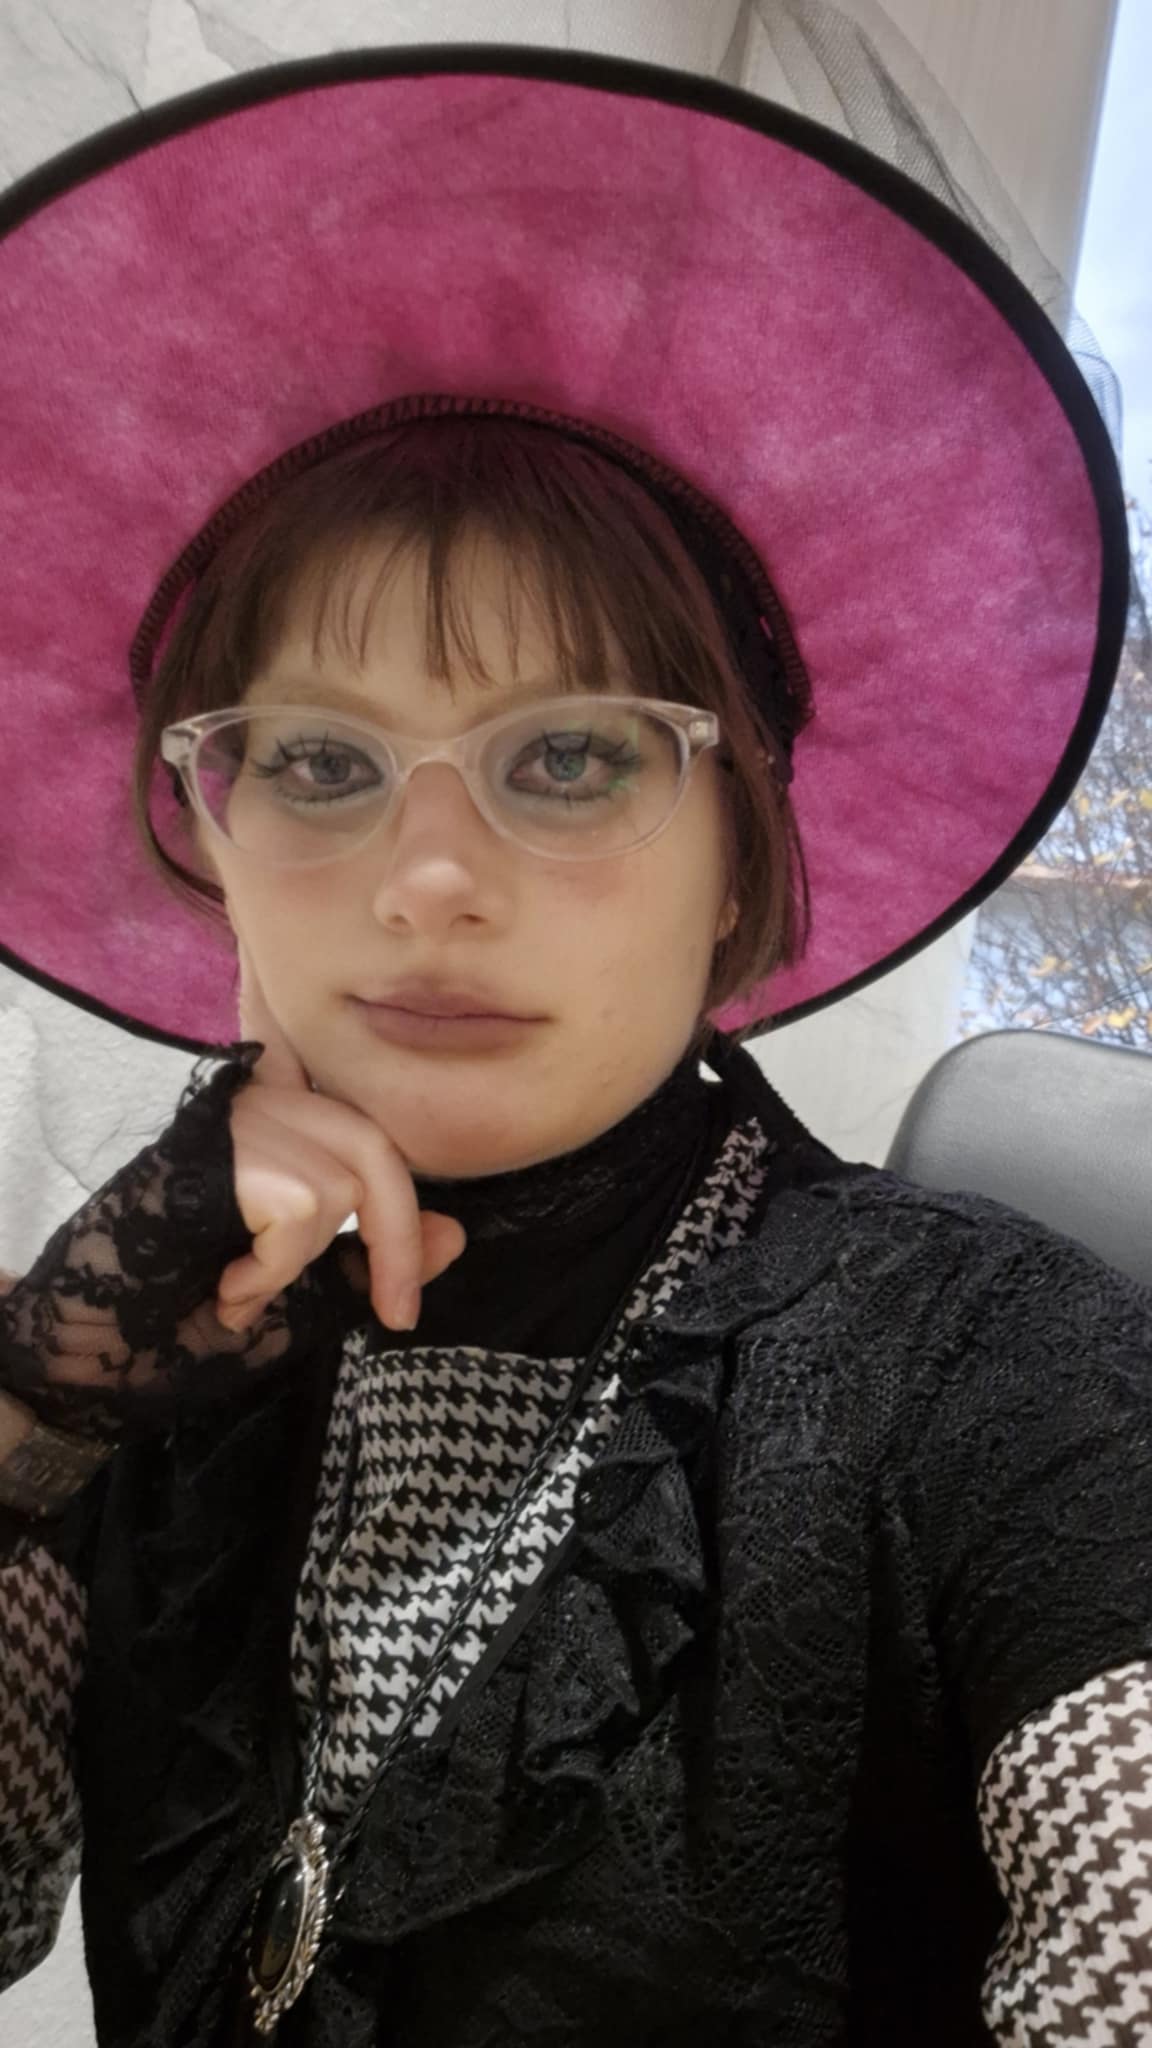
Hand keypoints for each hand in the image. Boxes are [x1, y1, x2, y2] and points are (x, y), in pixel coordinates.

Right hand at [215, 940, 466, 1332]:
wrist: (90, 1334)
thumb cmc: (181, 1306)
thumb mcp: (298, 1284)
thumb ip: (368, 1254)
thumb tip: (455, 1233)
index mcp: (277, 1119)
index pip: (367, 1138)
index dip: (401, 1218)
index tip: (405, 1303)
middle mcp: (257, 1099)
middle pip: (373, 1150)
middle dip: (396, 1242)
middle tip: (397, 1315)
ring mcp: (239, 1116)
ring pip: (341, 1188)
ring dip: (299, 1264)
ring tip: (240, 1291)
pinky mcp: (225, 1145)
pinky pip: (299, 1210)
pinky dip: (273, 1269)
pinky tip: (227, 1290)